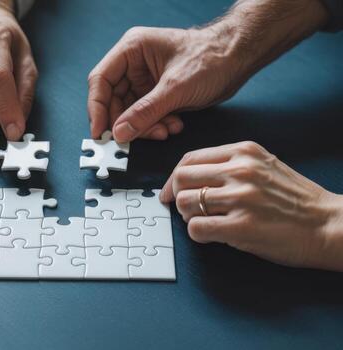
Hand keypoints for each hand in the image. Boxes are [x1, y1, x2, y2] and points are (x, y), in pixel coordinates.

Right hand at [87, 26, 240, 141]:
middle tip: (134, 139)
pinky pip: (146, 116)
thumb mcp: (175, 88)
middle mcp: (134, 64)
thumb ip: (144, 112)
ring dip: (144, 127)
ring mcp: (145, 80)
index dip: (96, 108)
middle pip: (114, 100)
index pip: (101, 81)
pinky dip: (156, 125)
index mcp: (132, 50)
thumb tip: (119, 133)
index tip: (99, 133)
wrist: (239, 59)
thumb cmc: (211, 58)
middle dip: (126, 122)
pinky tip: (173, 125)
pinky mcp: (157, 94)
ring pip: (130, 112)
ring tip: (165, 130)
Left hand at [160, 141, 342, 270]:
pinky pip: (196, 228)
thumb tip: (190, 177)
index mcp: (244, 152)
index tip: (172, 190)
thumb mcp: (264, 166)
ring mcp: (241, 198)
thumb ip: (231, 165)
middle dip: (177, 196)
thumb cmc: (296, 200)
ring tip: (205, 222)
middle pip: (181, 178)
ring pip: (184, 202)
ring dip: (187, 216)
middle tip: (186, 209)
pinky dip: (197, 234)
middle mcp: (241, 170)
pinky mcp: (242, 226)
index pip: (190, 158)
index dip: (174, 177)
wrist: (329, 225)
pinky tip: (212, 235)